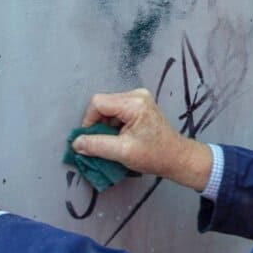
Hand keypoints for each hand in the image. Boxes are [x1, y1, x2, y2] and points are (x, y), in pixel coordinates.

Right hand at [72, 89, 211, 191]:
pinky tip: (120, 138)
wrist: (176, 158)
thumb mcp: (122, 152)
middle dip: (97, 124)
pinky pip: (116, 111)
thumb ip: (96, 146)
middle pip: (103, 104)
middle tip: (102, 143)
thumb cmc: (154, 155)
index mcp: (134, 103)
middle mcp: (137, 95)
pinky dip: (113, 125)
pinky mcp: (139, 105)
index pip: (98, 103)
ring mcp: (139, 99)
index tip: (89, 139)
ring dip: (105, 126)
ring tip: (114, 142)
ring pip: (108, 108)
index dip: (89, 121)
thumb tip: (76, 142)